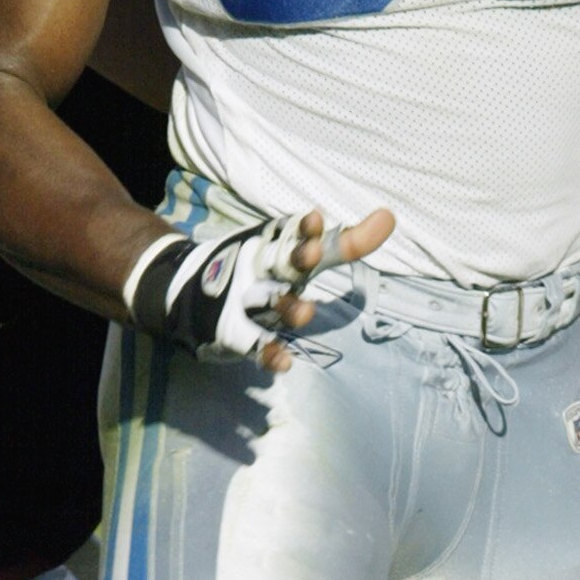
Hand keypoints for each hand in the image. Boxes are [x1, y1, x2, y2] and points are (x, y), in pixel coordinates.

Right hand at [125, 205, 394, 370]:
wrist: (189, 294)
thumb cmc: (264, 272)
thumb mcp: (302, 255)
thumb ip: (346, 242)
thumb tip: (389, 217)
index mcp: (274, 246)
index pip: (289, 232)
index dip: (302, 228)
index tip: (316, 218)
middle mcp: (260, 269)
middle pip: (279, 262)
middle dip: (295, 257)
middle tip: (313, 252)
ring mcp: (245, 301)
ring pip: (266, 302)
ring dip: (285, 307)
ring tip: (306, 313)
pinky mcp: (232, 331)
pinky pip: (251, 343)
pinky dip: (266, 353)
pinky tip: (284, 362)